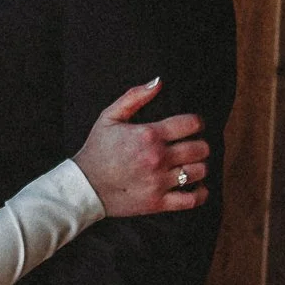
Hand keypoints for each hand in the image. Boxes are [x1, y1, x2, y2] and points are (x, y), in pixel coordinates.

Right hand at [78, 78, 211, 219]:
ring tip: (192, 165)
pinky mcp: (157, 202)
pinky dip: (200, 193)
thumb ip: (134, 97)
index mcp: (148, 135)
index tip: (194, 126)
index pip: (191, 123)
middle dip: (201, 145)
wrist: (84, 186)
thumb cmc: (97, 150)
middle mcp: (157, 158)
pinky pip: (191, 200)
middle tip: (194, 146)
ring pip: (199, 172)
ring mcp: (159, 181)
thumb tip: (159, 82)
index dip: (197, 122)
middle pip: (200, 148)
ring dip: (200, 167)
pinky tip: (196, 187)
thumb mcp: (109, 117)